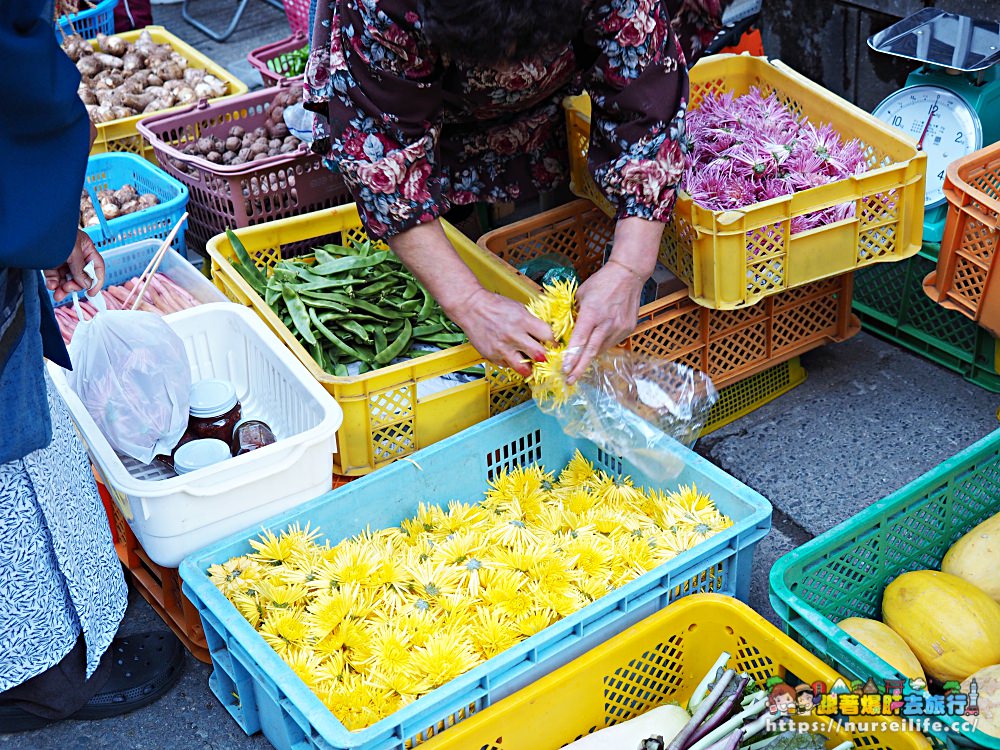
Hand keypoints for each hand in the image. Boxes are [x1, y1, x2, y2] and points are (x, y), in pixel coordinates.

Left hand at [44, 229, 104, 302]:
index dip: (96, 281)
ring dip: (63, 288)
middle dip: (74, 285)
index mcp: (86, 248)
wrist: (31, 229)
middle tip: (68, 289)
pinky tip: (51, 285)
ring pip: (67, 278)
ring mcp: (63, 259)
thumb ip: (80, 269)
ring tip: (58, 294)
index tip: (91, 293)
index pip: (96, 267)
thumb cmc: (55, 234)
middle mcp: (76, 254)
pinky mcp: (50, 263)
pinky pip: (54, 277)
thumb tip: (87, 284)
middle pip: (80, 276)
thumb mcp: (72, 252)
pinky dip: (53, 283)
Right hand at [449, 286, 553, 376]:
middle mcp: (514, 336)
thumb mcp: (520, 309)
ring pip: (524, 369)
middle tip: (545, 356)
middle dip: (545, 357)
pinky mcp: (493, 357)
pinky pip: (508, 366)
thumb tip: (547, 336)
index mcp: (523, 321)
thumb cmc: (496, 306)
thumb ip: (533, 323)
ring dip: (529, 368)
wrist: (471, 307)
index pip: (548, 336)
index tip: (555, 345)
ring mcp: (502, 349)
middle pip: (540, 356)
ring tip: (530, 363)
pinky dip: (513, 363)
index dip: (555, 342)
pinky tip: (512, 355)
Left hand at [562, 262, 644, 383]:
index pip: (579, 340)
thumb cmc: (601, 282)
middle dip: (579, 368)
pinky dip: (601, 347)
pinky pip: (611, 343)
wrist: (628, 275)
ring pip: (601, 349)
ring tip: (578, 366)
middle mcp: (606, 323)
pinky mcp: (628, 329)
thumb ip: (575, 314)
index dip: (571, 357)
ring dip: (589, 358)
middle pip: (591, 352)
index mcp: (592, 313)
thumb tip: (566, 331)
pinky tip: (594, 347)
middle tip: (569, 380)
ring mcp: (619, 327)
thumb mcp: (581, 295)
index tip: (564, 369)